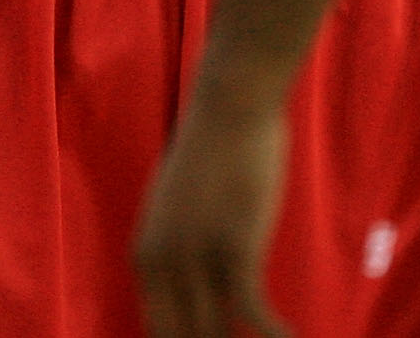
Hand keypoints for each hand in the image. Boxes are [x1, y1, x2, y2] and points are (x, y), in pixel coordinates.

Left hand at [134, 88, 292, 337]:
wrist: (230, 106)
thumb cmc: (212, 152)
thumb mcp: (177, 206)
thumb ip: (176, 246)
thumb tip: (189, 281)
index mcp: (144, 256)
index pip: (160, 332)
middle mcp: (162, 263)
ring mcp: (195, 257)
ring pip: (216, 334)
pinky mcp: (234, 247)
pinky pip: (252, 312)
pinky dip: (275, 335)